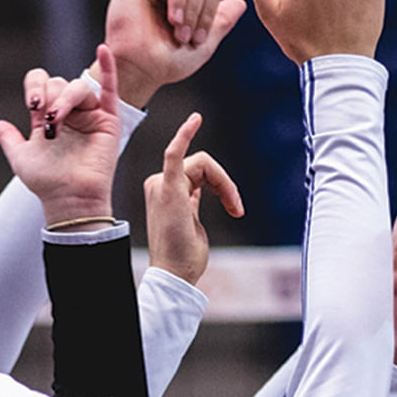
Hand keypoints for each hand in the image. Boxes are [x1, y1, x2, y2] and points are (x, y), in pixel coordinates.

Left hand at [0, 44, 121, 227]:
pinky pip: (110, 89)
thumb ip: (9, 138)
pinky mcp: (109, 121)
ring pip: (77, 87)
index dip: (34, 87)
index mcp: (50, 116)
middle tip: (46, 119)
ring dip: (64, 99)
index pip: (41, 83)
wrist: (69, 198)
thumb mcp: (20, 157)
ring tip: (58, 120)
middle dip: (48, 96)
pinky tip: (103, 50)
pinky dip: (109, 69)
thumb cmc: (47, 182)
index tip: (31, 107)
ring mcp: (90, 116)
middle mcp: (71, 113)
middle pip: (58, 82)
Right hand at [97, 0, 246, 108]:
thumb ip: (221, 22)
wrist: (140, 69)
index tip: (199, 39)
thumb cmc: (168, 63)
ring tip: (175, 22)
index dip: (211, 12)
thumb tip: (241, 1)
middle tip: (183, 34)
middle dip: (197, 8)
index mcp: (191, 3)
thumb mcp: (204, 45)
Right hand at [144, 111, 242, 285]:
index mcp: (166, 191)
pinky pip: (175, 153)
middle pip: (203, 165)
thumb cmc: (184, 258)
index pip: (199, 171)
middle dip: (226, 184)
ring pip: (203, 163)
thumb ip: (194, 204)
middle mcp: (159, 184)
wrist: (174, 276)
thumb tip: (201, 191)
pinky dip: (185, 135)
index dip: (222, 185)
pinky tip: (195, 120)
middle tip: (237, 209)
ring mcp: (161, 185)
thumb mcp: (192, 225)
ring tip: (234, 208)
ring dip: (225, 183)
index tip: (235, 208)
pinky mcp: (167, 189)